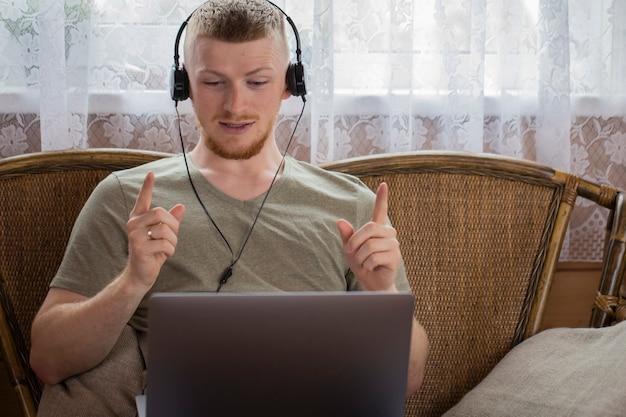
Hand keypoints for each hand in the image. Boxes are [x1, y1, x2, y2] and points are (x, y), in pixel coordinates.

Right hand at [126, 172, 185, 287]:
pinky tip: (162, 256)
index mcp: (139, 219)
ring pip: (165, 229)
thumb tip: (181, 206)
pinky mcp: (139, 247)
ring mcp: (134, 235)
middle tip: (171, 238)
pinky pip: (164, 244)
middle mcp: (134, 224)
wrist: (140, 275)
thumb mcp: (164, 235)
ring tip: (166, 249)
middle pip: (161, 213)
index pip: (143, 199)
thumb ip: (172, 221)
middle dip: (173, 226)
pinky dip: (170, 251)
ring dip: (172, 241)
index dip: (147, 186)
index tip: (151, 173)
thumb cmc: (153, 253)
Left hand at [337, 182, 400, 290]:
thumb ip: (347, 236)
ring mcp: (393, 245)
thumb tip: (340, 221)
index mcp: (378, 229)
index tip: (383, 184)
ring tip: (364, 263)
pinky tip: (371, 268)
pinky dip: (367, 265)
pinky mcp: (395, 257)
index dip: (382, 198)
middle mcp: (388, 233)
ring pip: (370, 245)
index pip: (381, 210)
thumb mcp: (350, 250)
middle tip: (350, 252)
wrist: (371, 284)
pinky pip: (374, 257)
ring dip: (360, 257)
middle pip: (369, 228)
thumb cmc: (362, 265)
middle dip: (355, 241)